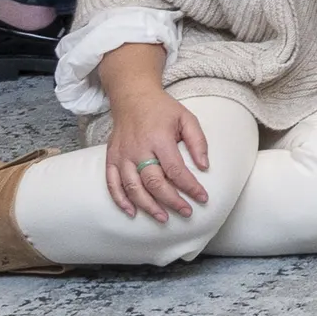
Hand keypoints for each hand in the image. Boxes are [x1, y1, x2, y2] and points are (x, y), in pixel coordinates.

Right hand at [100, 81, 208, 219]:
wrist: (132, 97)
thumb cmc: (163, 110)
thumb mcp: (187, 118)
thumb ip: (198, 141)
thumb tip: (205, 166)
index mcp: (159, 139)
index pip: (176, 170)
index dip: (190, 187)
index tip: (203, 198)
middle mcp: (138, 149)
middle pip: (154, 182)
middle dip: (171, 201)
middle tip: (186, 212)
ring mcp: (122, 155)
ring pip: (132, 187)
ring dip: (148, 206)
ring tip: (163, 218)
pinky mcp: (111, 158)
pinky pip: (112, 183)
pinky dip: (120, 200)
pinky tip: (132, 212)